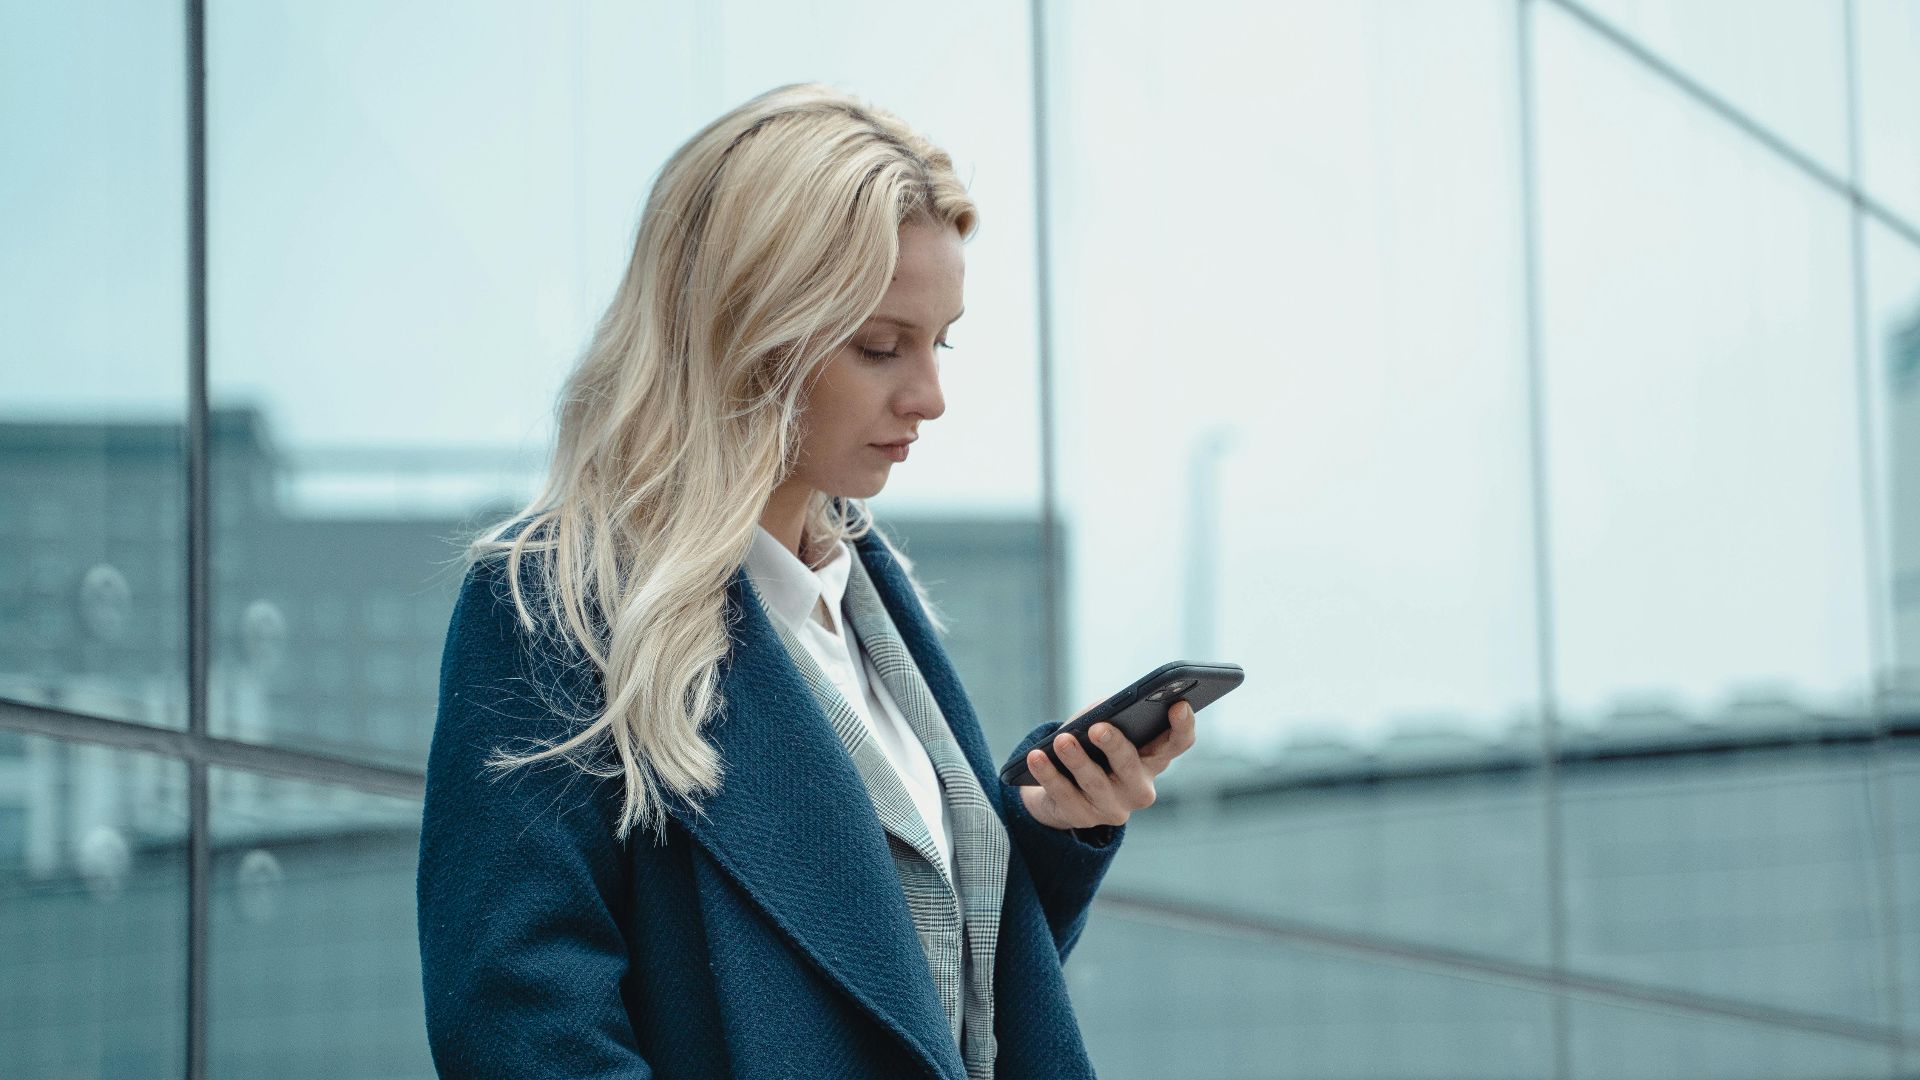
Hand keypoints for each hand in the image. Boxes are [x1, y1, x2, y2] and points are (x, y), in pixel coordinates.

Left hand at [1017, 698, 1196, 831]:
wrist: (1060, 791)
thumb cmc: (1090, 749)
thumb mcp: (1103, 727)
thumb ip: (1110, 716)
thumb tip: (1102, 713)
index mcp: (1153, 760)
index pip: (1177, 744)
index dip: (1183, 726)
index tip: (1178, 704)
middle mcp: (1139, 788)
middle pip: (1131, 766)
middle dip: (1115, 746)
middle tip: (1098, 728)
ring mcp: (1113, 808)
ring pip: (1095, 782)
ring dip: (1076, 760)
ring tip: (1061, 741)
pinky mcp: (1082, 818)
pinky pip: (1063, 794)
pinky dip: (1048, 774)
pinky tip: (1036, 757)